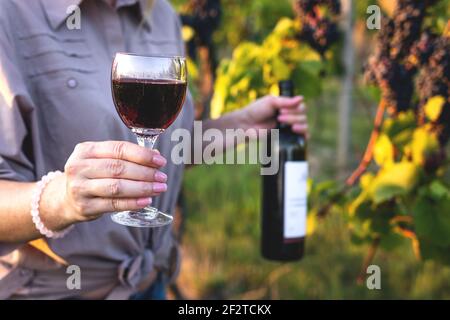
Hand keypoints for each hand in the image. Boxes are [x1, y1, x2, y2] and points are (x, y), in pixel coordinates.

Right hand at [43, 141, 167, 224]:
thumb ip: (125, 156)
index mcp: (85, 150)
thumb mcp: (101, 160)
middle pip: (119, 168)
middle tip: (162, 177)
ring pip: (117, 187)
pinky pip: (113, 204)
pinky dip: (133, 203)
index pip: (118, 149)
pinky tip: (146, 200)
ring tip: (159, 188)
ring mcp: (80, 188)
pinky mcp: (84, 207)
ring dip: (142, 188)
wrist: (64, 199)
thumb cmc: (91, 175)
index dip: (142, 155)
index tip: (160, 160)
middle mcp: (79, 167)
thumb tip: (156, 156)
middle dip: (145, 173)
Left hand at [241, 95, 307, 135]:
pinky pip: (302, 138)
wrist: (245, 125)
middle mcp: (291, 117)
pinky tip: (295, 132)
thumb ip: (286, 101)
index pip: (302, 107)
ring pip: (304, 126)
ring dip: (296, 123)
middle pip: (303, 116)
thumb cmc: (255, 110)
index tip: (281, 111)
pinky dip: (303, 135)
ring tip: (282, 123)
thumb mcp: (270, 102)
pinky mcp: (287, 138)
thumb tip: (302, 98)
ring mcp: (289, 128)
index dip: (295, 109)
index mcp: (287, 107)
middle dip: (292, 117)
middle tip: (278, 118)